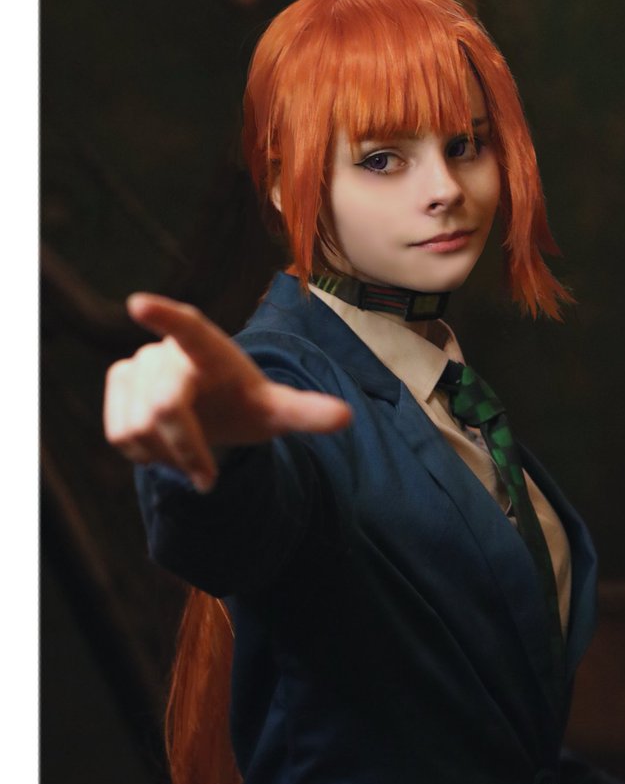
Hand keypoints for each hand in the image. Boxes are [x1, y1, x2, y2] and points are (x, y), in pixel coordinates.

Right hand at [104, 292, 351, 491]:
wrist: (215, 409)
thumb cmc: (246, 404)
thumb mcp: (277, 410)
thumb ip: (307, 412)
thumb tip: (347, 417)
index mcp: (211, 349)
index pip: (188, 328)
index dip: (164, 316)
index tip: (139, 305)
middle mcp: (171, 350)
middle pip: (164, 406)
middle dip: (187, 449)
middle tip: (207, 478)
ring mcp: (138, 363)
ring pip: (137, 426)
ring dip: (167, 456)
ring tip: (189, 455)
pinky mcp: (118, 382)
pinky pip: (119, 433)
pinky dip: (144, 455)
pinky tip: (163, 450)